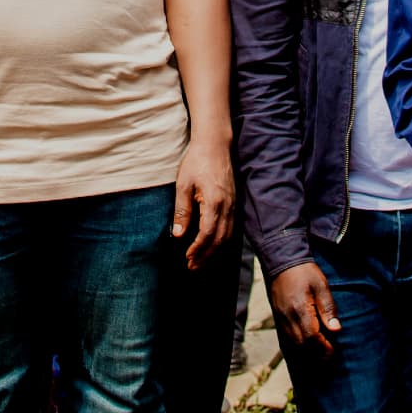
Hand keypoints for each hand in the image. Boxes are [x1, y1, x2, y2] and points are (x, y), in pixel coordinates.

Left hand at [172, 139, 234, 269]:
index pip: (207, 233)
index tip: (187, 258)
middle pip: (220, 239)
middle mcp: (228, 206)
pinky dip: (222, 241)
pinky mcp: (234, 203)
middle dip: (206, 255)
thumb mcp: (183, 185)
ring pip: (228, 236)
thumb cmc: (196, 162)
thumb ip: (182, 211)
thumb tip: (177, 234)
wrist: (215, 145)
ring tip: (201, 261)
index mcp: (214, 202)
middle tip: (192, 267)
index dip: (198, 249)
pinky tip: (213, 246)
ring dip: (215, 251)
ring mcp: (233, 205)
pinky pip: (231, 228)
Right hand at [267, 261, 341, 357]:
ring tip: (320, 350)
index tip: (333, 349)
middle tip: (329, 353)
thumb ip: (328, 308)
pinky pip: (287, 336)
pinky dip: (299, 343)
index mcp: (300, 309)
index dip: (323, 347)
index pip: (312, 337)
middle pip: (302, 344)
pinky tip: (308, 341)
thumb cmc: (305, 272)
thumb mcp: (322, 286)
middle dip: (316, 353)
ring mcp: (281, 317)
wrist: (283, 261)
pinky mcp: (278, 316)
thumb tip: (336, 329)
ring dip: (307, 350)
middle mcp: (288, 316)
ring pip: (294, 342)